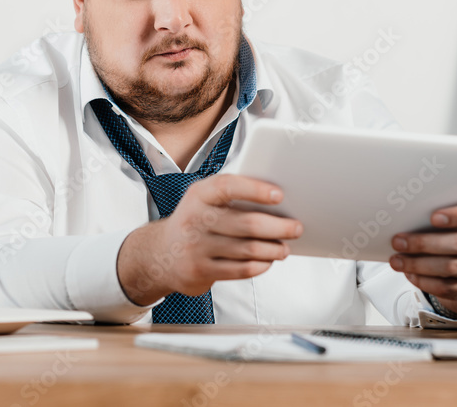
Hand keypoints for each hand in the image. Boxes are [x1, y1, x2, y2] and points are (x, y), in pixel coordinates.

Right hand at [116, 174, 302, 305]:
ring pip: (248, 249)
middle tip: (295, 227)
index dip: (255, 190)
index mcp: (199, 195)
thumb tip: (276, 201)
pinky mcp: (200, 270)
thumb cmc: (194, 221)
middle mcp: (195, 219)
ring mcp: (196, 247)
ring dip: (274, 249)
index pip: (228, 187)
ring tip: (284, 247)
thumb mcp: (203, 200)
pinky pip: (241, 269)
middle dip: (279, 227)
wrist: (161, 253)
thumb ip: (231, 196)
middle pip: (247, 223)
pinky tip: (267, 261)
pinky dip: (261, 265)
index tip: (278, 195)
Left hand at [389, 200, 456, 317]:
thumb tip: (405, 216)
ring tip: (397, 261)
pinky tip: (410, 275)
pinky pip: (450, 287)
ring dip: (419, 265)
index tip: (433, 217)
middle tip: (398, 242)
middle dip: (424, 243)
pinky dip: (426, 282)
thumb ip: (442, 213)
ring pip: (452, 268)